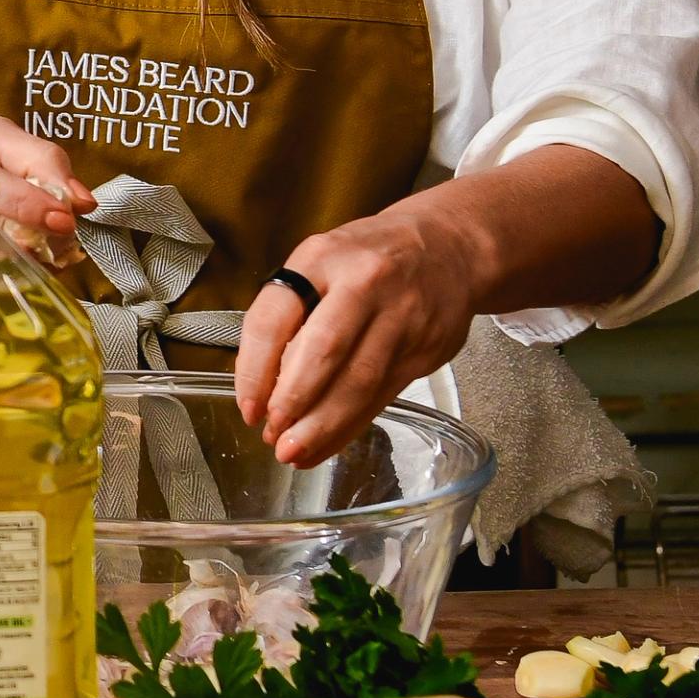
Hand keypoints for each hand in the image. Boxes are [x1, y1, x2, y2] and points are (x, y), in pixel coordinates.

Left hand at [234, 208, 483, 466]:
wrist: (450, 245)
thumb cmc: (368, 258)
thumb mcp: (320, 261)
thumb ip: (291, 313)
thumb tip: (261, 385)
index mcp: (320, 258)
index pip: (274, 318)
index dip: (254, 370)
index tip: (248, 407)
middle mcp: (363, 283)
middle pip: (322, 352)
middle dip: (293, 402)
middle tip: (273, 436)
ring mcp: (402, 315)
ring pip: (358, 381)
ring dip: (322, 425)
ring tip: (295, 452)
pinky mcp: (427, 346)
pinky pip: (384, 394)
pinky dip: (352, 424)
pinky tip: (329, 442)